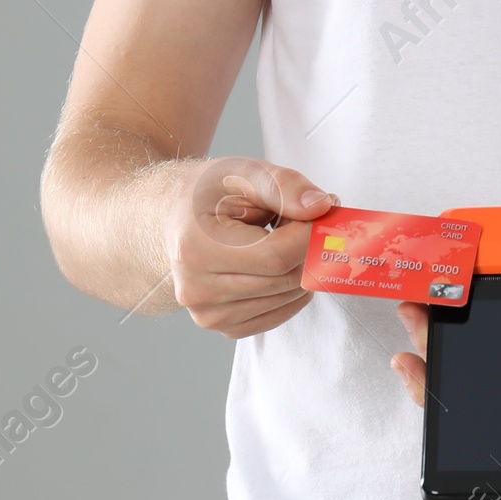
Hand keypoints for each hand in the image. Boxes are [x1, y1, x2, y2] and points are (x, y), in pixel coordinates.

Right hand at [163, 155, 336, 339]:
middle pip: (286, 278)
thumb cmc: (211, 193)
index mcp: (196, 248)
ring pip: (288, 296)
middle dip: (308, 248)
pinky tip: (275, 263)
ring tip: (279, 238)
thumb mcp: (245, 173)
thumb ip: (285, 187)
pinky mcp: (224, 326)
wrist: (175, 218)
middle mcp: (197, 289)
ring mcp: (209, 314)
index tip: (324, 213)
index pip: (277, 255)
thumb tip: (322, 207)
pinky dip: (291, 288)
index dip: (311, 235)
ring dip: (300, 266)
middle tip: (303, 221)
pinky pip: (280, 312)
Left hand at [389, 242, 500, 407]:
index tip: (425, 379)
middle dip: (434, 365)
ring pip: (469, 346)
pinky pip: (481, 313)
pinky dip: (455, 302)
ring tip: (412, 311)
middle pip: (473, 379)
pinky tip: (435, 291)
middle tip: (406, 351)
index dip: (455, 402)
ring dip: (435, 333)